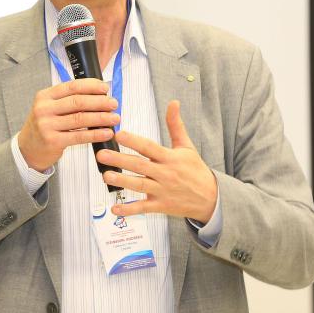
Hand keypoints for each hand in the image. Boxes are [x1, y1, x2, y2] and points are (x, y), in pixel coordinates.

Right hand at [18, 78, 120, 171]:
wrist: (28, 148)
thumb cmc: (45, 126)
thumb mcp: (50, 108)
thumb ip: (68, 100)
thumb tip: (99, 95)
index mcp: (45, 96)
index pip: (71, 86)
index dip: (91, 86)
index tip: (105, 88)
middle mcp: (44, 109)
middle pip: (78, 102)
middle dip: (100, 102)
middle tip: (114, 104)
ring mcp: (47, 125)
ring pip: (80, 119)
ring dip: (101, 118)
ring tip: (115, 118)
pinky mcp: (52, 141)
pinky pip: (79, 136)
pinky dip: (95, 134)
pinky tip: (106, 132)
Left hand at [95, 100, 216, 222]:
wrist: (211, 197)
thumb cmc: (195, 170)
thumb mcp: (187, 146)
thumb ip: (176, 125)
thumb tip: (173, 103)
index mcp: (170, 157)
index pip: (149, 147)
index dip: (134, 141)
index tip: (118, 134)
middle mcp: (165, 174)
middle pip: (140, 166)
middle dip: (120, 160)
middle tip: (102, 155)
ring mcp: (162, 191)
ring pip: (139, 186)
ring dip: (122, 182)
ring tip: (106, 176)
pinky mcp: (161, 206)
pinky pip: (143, 208)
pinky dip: (129, 210)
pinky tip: (115, 208)